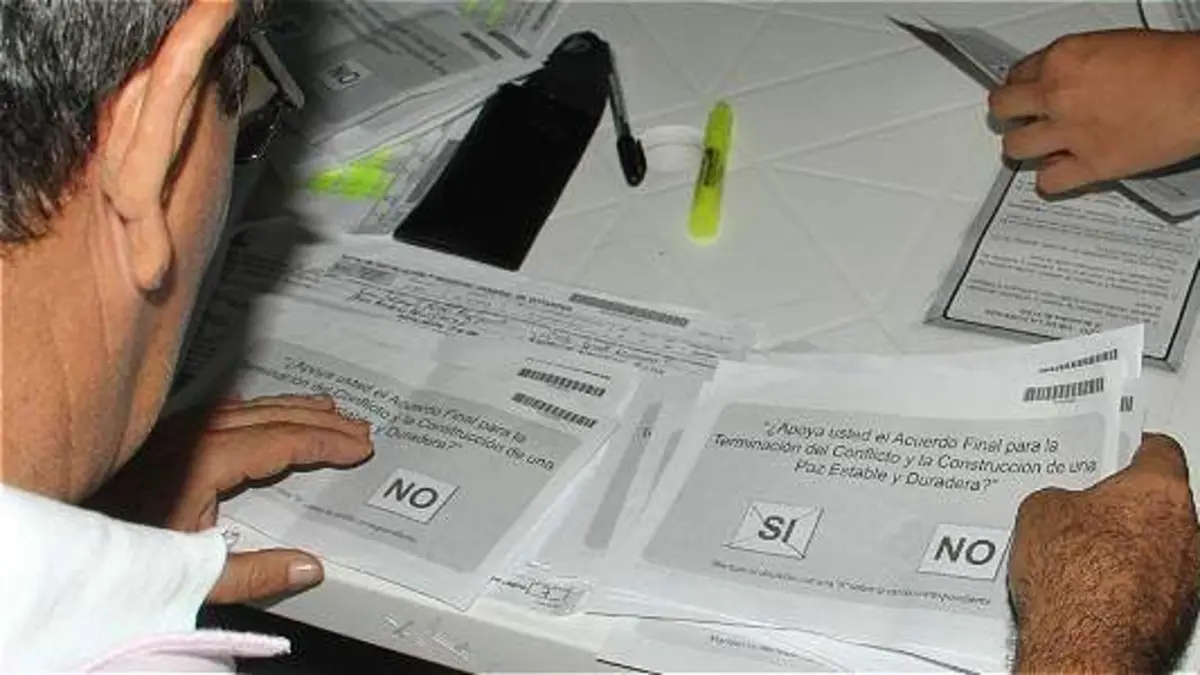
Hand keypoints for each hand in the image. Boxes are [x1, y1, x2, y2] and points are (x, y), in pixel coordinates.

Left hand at [86, 394, 372, 603]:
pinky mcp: (158, 439)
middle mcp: (191, 438)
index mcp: (205, 464)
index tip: (359, 446)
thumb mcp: (189, 574)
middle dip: (319, 420)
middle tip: (359, 425)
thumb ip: (253, 574)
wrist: (65, 541)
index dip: (324, 443)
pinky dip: (252, 407)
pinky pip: (218, 411)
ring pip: (245, 408)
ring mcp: (172, 433)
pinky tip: (258, 405)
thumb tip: (313, 567)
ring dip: (291, 408)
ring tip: (329, 407)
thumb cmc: (122, 558)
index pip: (280, 443)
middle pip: (269, 417)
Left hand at [989, 29, 1199, 193]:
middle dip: (1010, 113)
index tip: (1027, 91)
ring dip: (1023, 147)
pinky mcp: (1091, 165)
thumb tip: (1068, 78)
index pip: (1018, 73)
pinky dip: (1051, 181)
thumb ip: (1079, 64)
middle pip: (1003, 108)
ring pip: (1015, 147)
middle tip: (1019, 118)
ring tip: (1036, 147)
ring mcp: (1071, 133)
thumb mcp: (1113, 45)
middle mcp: (1058, 95)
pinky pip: (1048, 182)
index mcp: (1063, 59)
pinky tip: (1059, 174)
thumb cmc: (1174, 62)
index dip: (1023, 84)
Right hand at [1009, 434, 1198, 671]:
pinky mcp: (1178, 616)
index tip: (1120, 449)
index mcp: (1160, 491)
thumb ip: (1058, 497)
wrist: (1084, 644)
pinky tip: (1086, 591)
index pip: (1160, 451)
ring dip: (1123, 548)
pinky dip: (1124, 584)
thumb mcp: (1038, 511)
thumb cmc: (1073, 575)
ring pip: (1156, 547)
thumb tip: (1061, 507)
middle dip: (1120, 506)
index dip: (1134, 448)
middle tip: (1081, 508)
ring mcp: (1189, 577)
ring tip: (1075, 558)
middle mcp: (1188, 531)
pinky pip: (1150, 586)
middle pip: (1157, 504)